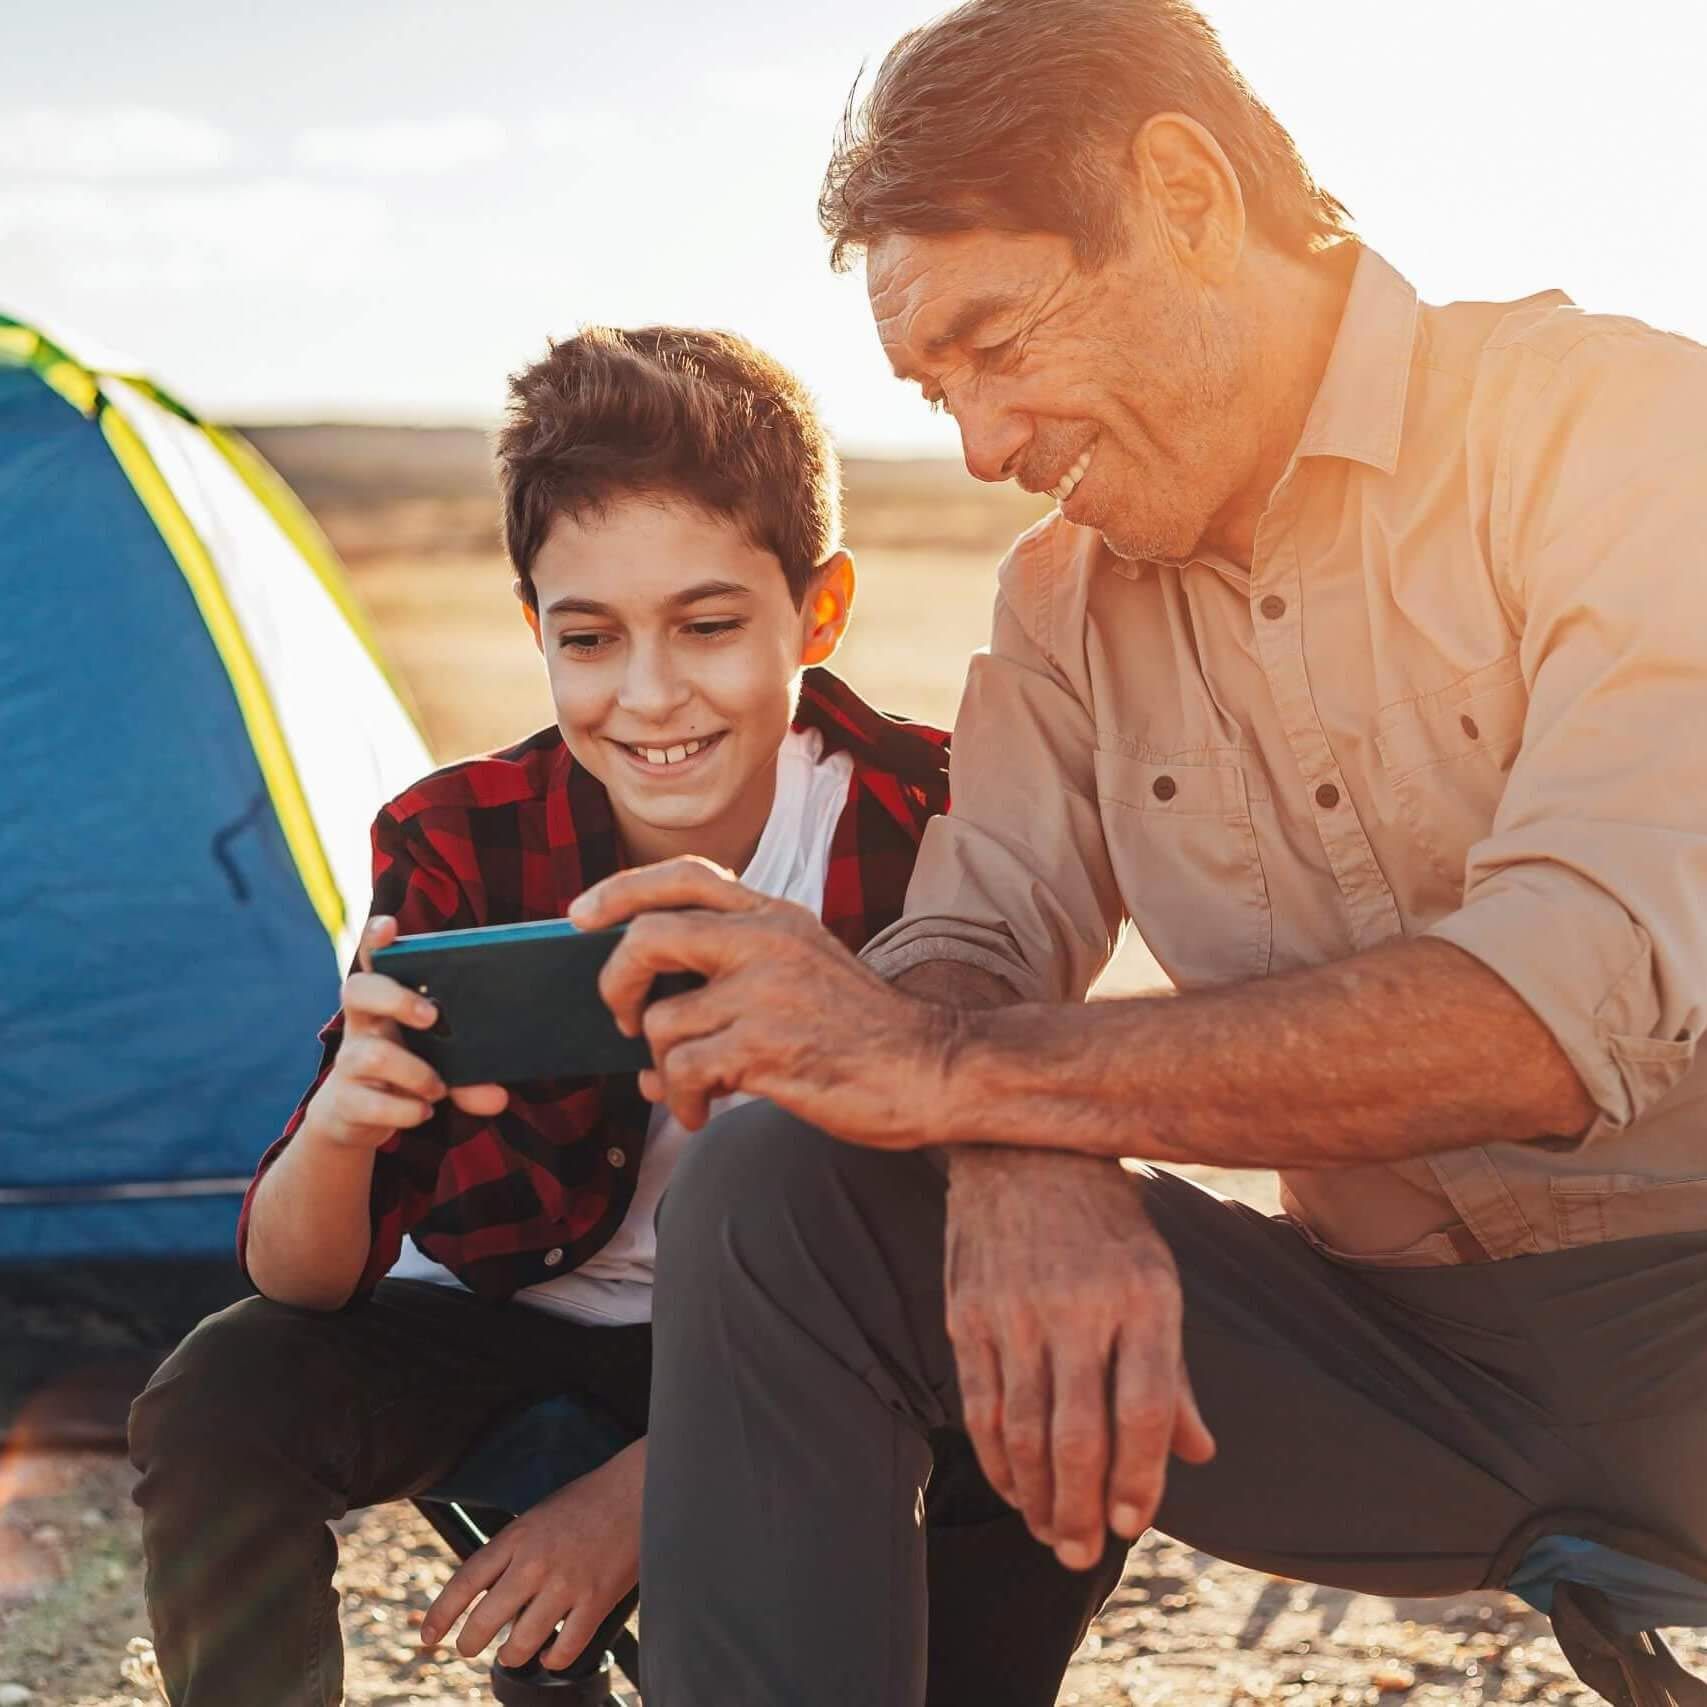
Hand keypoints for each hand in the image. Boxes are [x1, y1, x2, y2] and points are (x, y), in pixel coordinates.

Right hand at [300, 916, 507, 1150]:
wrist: (355, 1117)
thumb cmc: (405, 1073)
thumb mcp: (439, 1067)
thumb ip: (471, 1078)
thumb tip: (500, 1097)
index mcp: (385, 1001)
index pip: (372, 957)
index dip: (375, 938)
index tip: (390, 926)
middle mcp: (362, 1024)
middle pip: (358, 989)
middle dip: (396, 998)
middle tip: (432, 1017)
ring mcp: (348, 1061)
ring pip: (375, 1054)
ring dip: (417, 1073)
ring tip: (437, 1089)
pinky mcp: (344, 1100)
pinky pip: (373, 1103)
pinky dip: (406, 1110)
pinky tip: (423, 1112)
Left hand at [420, 1438, 644, 1670]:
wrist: (635, 1491)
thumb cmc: (586, 1501)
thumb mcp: (537, 1516)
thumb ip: (512, 1551)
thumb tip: (486, 1593)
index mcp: (518, 1536)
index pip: (466, 1581)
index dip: (441, 1614)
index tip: (429, 1637)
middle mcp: (536, 1563)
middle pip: (485, 1621)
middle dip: (469, 1643)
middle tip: (468, 1648)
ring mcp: (567, 1584)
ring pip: (521, 1644)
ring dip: (510, 1655)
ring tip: (510, 1653)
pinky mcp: (596, 1600)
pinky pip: (565, 1649)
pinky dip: (553, 1659)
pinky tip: (551, 1653)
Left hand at [569, 858, 953, 1142]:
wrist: (931, 1068)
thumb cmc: (863, 1029)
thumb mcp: (808, 964)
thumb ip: (741, 964)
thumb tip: (651, 1003)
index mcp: (776, 916)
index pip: (684, 877)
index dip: (620, 891)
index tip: (579, 917)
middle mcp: (767, 942)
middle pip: (648, 939)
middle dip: (616, 983)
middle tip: (622, 1018)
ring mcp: (765, 993)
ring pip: (661, 1024)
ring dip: (661, 1066)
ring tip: (689, 1087)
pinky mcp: (765, 1047)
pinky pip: (683, 1073)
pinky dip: (682, 1100)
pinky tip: (702, 1112)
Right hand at [944, 1149, 1214, 1571]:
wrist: (1024, 1147)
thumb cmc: (1106, 1221)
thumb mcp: (1158, 1277)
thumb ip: (1174, 1370)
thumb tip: (1198, 1453)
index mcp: (1142, 1297)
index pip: (1144, 1412)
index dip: (1140, 1480)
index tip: (1133, 1525)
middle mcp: (1079, 1306)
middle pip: (1079, 1436)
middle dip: (1082, 1510)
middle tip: (1082, 1555)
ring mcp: (1016, 1310)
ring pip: (1024, 1431)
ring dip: (1036, 1497)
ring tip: (1048, 1534)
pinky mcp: (969, 1312)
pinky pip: (981, 1403)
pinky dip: (995, 1457)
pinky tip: (1011, 1485)